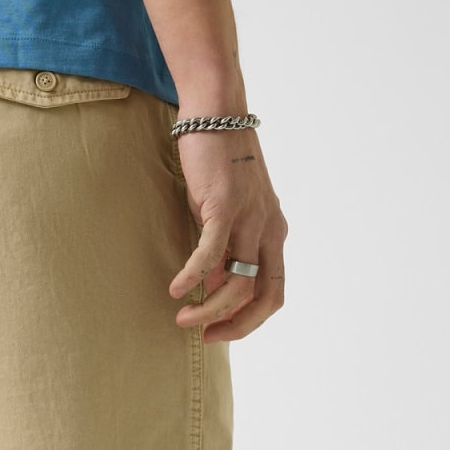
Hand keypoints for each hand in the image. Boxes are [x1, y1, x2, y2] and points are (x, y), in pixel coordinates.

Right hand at [168, 127, 287, 343]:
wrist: (216, 114)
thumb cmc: (216, 165)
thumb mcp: (223, 215)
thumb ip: (223, 251)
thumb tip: (211, 286)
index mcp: (274, 234)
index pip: (272, 294)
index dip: (249, 321)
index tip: (218, 331)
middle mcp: (270, 229)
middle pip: (264, 297)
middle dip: (236, 325)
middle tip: (205, 336)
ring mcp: (251, 218)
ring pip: (238, 282)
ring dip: (209, 308)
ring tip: (182, 318)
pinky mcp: (226, 205)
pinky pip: (211, 254)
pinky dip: (193, 277)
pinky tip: (175, 289)